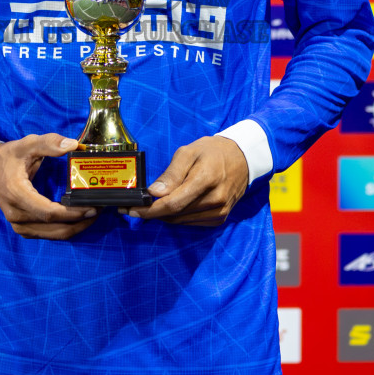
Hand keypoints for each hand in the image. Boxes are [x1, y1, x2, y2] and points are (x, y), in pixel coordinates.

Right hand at [0, 133, 97, 239]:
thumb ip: (49, 143)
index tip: (92, 207)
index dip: (72, 213)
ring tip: (92, 216)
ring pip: (52, 234)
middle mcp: (17, 215)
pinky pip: (47, 234)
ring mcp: (18, 224)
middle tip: (98, 211)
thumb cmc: (7, 157)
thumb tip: (73, 145)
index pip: (49, 212)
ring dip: (74, 228)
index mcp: (18, 195)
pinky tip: (77, 220)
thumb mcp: (26, 144)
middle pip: (54, 228)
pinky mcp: (22, 228)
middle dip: (80, 222)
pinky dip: (63, 229)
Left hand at [128, 136, 248, 226]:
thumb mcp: (188, 152)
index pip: (172, 203)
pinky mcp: (220, 218)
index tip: (131, 210)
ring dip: (165, 215)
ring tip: (153, 205)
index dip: (150, 210)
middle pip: (175, 214)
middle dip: (152, 212)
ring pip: (182, 221)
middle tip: (136, 206)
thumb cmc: (213, 151)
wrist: (243, 158)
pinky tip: (173, 207)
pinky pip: (192, 222)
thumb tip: (154, 193)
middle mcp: (215, 199)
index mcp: (205, 179)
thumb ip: (171, 174)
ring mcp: (220, 211)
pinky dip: (179, 217)